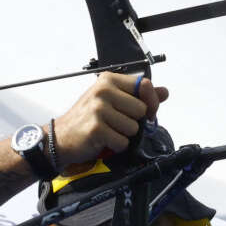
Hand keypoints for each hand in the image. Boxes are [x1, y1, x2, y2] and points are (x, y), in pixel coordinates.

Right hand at [50, 73, 167, 170]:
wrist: (61, 137)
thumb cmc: (87, 118)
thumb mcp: (112, 100)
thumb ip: (139, 96)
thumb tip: (164, 92)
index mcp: (108, 80)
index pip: (144, 86)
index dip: (148, 101)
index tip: (140, 110)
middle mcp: (103, 91)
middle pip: (142, 110)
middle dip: (132, 121)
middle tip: (114, 122)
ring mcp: (99, 109)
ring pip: (134, 128)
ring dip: (123, 135)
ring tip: (107, 131)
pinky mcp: (97, 128)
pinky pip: (123, 142)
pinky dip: (116, 146)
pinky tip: (103, 140)